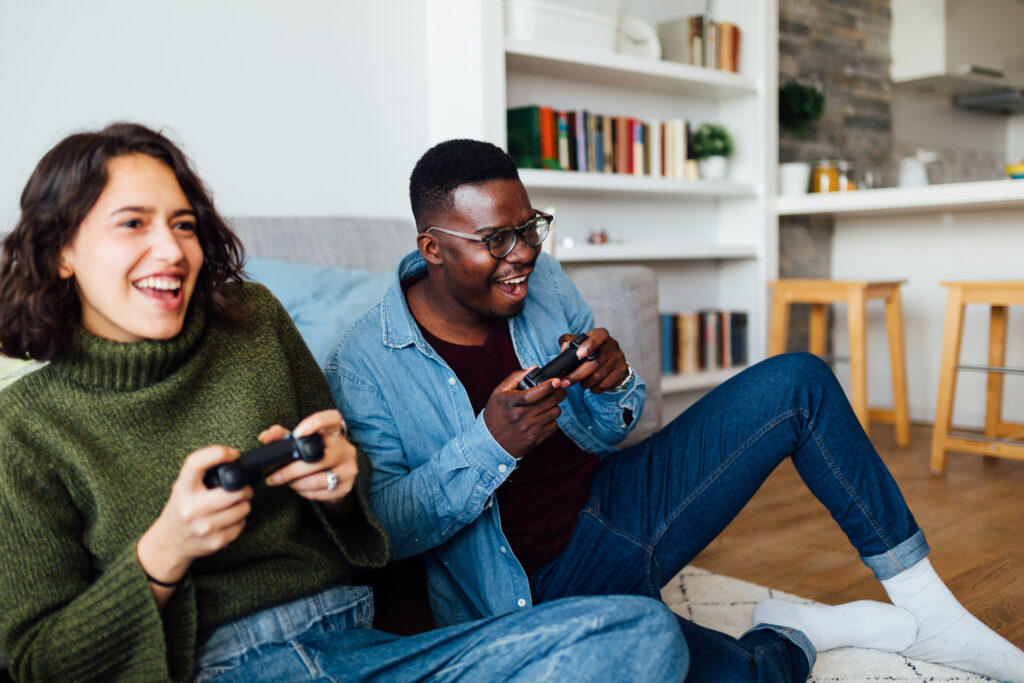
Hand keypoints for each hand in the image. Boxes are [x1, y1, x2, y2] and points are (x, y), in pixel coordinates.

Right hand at [138, 445, 253, 585]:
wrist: (169, 543)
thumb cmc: (181, 509)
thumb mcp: (183, 488)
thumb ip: (203, 475)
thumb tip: (235, 462)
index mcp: (183, 489)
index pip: (196, 463)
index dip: (218, 453)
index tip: (233, 453)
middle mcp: (191, 508)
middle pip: (234, 491)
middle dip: (244, 488)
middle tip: (241, 488)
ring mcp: (204, 527)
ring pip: (243, 508)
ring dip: (243, 505)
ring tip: (233, 505)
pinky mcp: (215, 542)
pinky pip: (241, 524)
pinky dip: (239, 521)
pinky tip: (228, 520)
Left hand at [264, 410, 356, 514]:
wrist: (335, 476)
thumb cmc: (314, 455)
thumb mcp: (300, 443)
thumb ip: (282, 436)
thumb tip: (265, 436)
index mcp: (335, 432)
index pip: (332, 419)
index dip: (316, 423)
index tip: (297, 433)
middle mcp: (346, 448)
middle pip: (317, 457)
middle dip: (291, 470)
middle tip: (274, 476)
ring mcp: (349, 468)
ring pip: (318, 479)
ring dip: (296, 483)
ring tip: (287, 482)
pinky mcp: (346, 486)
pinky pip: (321, 492)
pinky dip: (305, 492)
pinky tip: (300, 488)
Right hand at [484, 368, 566, 457]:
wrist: (490, 443)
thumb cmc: (495, 415)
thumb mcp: (498, 393)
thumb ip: (515, 378)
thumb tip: (533, 369)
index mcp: (510, 402)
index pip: (533, 394)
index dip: (548, 386)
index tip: (556, 381)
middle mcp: (520, 416)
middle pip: (549, 401)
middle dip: (558, 393)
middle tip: (558, 390)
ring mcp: (529, 429)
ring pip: (555, 413)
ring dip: (554, 406)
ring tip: (548, 405)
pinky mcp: (535, 439)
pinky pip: (554, 426)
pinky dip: (552, 420)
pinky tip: (544, 418)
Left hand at [560, 327, 629, 393]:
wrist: (612, 361)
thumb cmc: (592, 351)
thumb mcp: (581, 342)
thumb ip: (569, 341)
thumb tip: (564, 347)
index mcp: (601, 335)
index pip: (598, 337)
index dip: (589, 345)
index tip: (579, 354)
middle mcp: (612, 345)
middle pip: (595, 362)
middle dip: (578, 374)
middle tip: (566, 382)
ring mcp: (619, 358)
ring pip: (599, 375)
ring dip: (586, 383)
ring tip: (580, 383)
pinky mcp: (622, 370)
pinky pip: (605, 384)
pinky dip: (595, 388)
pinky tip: (591, 386)